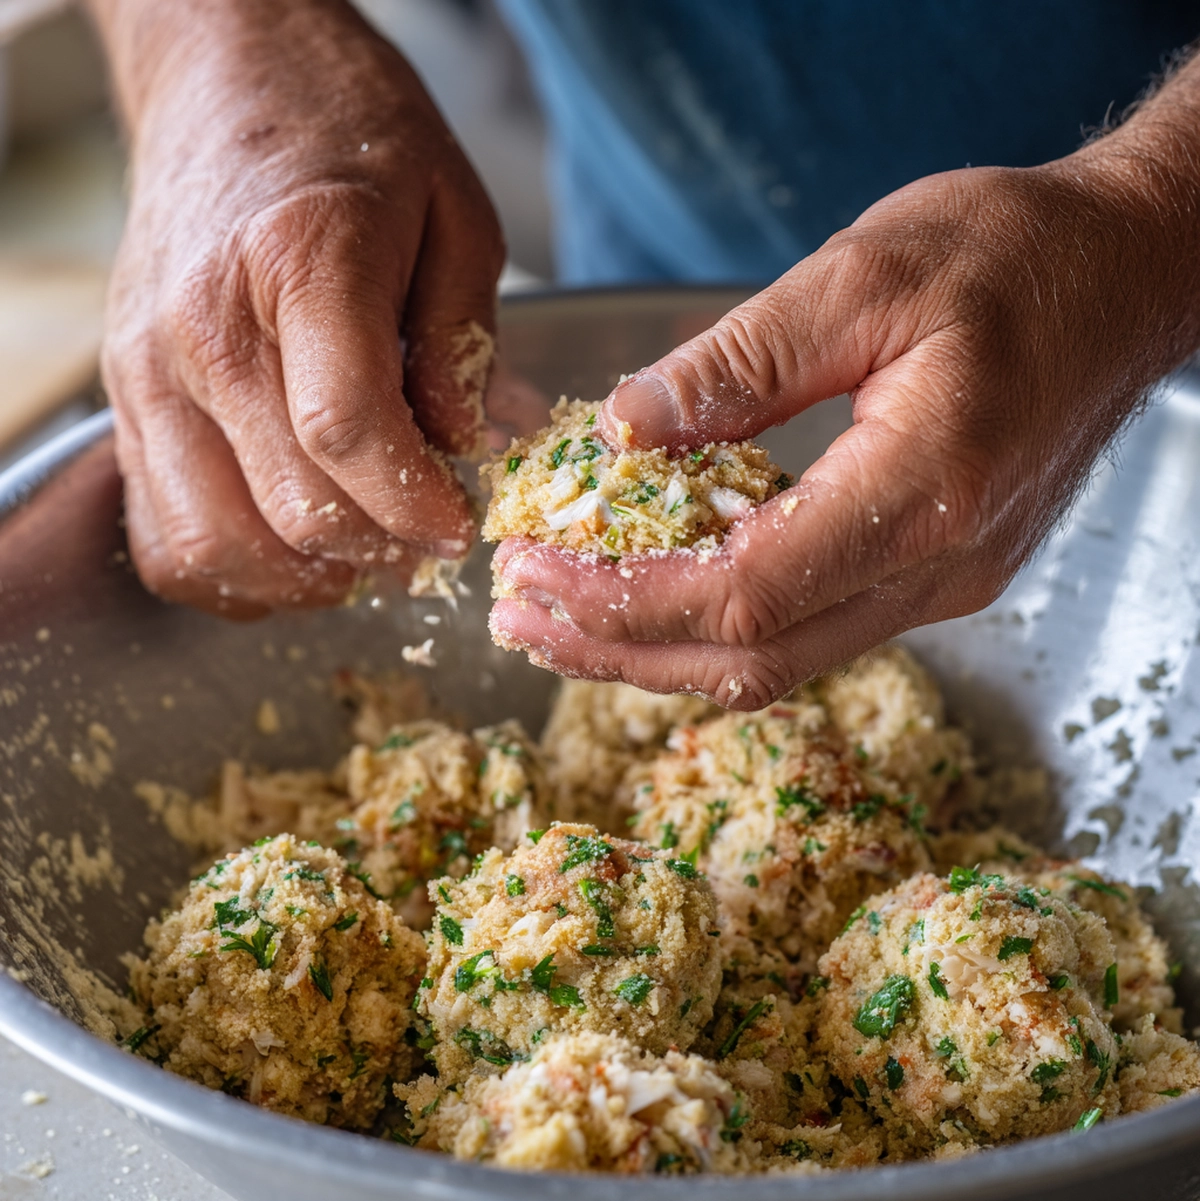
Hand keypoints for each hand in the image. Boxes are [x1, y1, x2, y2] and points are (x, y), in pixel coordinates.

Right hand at [92, 0, 502, 616]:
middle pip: (290, 505)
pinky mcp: (125, 403)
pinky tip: (294, 553)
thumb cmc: (351, 140)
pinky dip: (234, 574)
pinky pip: (166, 537)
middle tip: (426, 537)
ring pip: (219, 542)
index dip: (414, 505)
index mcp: (297, 262)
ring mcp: (148, 373)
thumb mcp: (454, 213)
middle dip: (378, 546)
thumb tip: (458, 448)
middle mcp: (203, 329)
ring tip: (366, 552)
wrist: (228, 87)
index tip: (458, 526)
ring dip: (307, 576)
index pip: (346, 431)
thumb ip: (460, 339)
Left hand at [492, 71, 1199, 706]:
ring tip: (557, 616)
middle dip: (618, 647)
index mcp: (926, 487)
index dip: (627, 597)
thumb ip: (738, 363)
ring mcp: (941, 586)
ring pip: (775, 664)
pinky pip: (805, 632)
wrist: (1122, 279)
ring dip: (656, 650)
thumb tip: (623, 430)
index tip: (536, 572)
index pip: (748, 592)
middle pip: (752, 659)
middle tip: (519, 613)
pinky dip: (712, 626)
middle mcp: (939, 567)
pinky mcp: (931, 578)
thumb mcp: (864, 274)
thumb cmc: (1017, 256)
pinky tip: (648, 594)